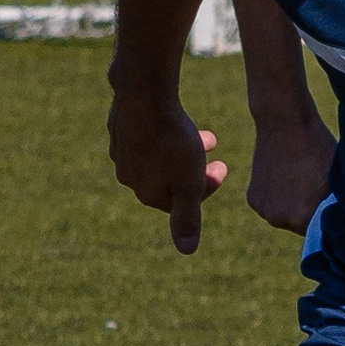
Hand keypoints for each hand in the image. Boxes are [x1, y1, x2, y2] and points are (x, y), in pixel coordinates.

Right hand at [108, 92, 228, 252]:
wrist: (144, 94)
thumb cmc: (171, 141)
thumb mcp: (187, 184)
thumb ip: (187, 217)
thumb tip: (187, 251)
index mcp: (146, 192)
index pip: (180, 201)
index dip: (206, 187)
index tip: (224, 167)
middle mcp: (128, 174)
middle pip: (170, 178)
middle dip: (196, 168)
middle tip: (216, 151)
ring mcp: (121, 149)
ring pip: (160, 155)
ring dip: (185, 149)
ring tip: (205, 135)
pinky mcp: (120, 125)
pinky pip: (148, 134)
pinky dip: (166, 132)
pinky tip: (176, 118)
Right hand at [247, 109, 335, 233]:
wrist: (285, 123)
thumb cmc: (319, 148)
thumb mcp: (337, 180)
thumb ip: (337, 207)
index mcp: (302, 219)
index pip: (322, 230)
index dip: (328, 216)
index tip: (331, 201)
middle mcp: (279, 220)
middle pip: (301, 225)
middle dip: (309, 212)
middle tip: (315, 187)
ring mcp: (263, 210)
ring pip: (284, 215)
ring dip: (292, 205)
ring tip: (299, 179)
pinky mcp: (253, 199)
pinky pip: (270, 204)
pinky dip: (277, 196)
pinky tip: (284, 176)